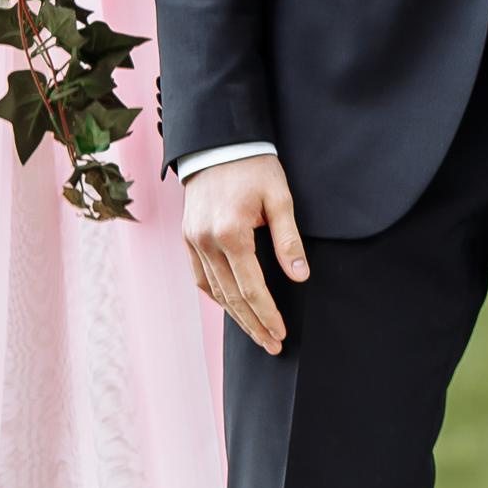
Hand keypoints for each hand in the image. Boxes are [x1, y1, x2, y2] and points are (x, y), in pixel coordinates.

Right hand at [182, 152, 306, 355]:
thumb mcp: (280, 197)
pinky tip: (231, 307)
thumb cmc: (255, 166)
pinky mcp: (187, 236)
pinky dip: (215, 295)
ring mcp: (193, 240)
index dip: (267, 314)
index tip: (281, 334)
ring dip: (235, 315)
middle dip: (253, 324)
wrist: (218, 143)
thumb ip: (288, 239)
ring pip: (214, 290)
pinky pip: (200, 276)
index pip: (252, 287)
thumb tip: (299, 276)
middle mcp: (206, 241)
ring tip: (256, 333)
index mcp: (231, 233)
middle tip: (272, 345)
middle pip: (232, 297)